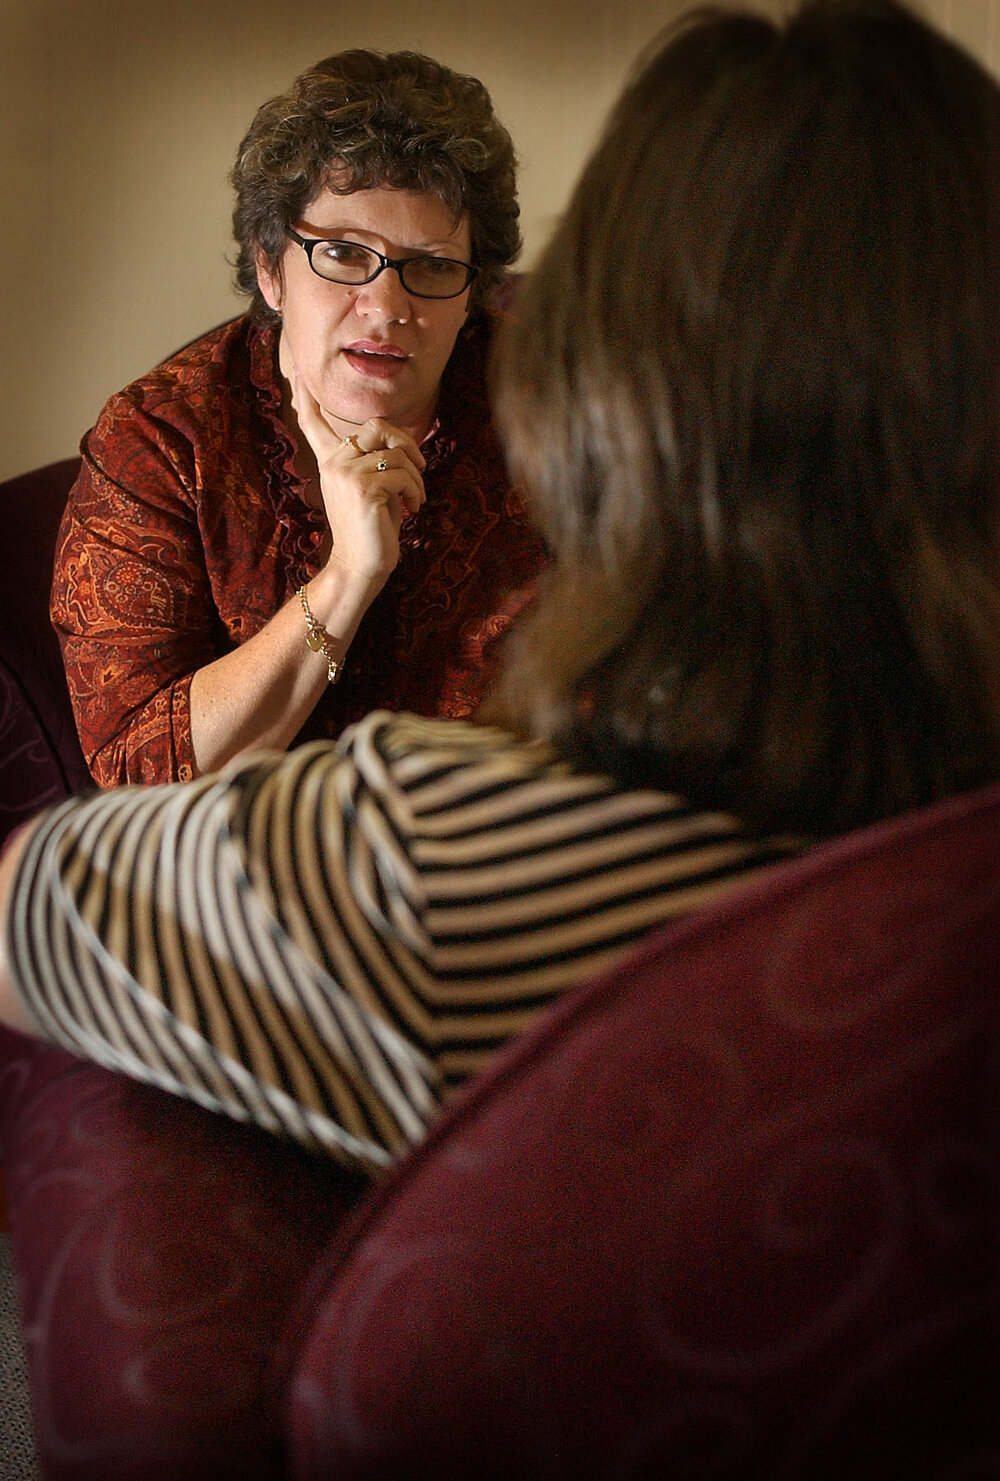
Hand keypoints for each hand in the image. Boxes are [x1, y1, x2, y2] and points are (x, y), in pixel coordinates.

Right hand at [289, 370, 425, 593]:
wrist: (361, 567)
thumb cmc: (372, 529)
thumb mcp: (373, 487)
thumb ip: (376, 460)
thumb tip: (398, 441)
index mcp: (330, 462)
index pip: (314, 425)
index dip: (306, 399)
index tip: (297, 374)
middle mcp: (333, 463)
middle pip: (377, 425)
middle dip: (407, 442)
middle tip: (419, 468)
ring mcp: (346, 473)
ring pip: (396, 453)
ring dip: (416, 477)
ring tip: (415, 499)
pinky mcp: (364, 487)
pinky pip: (403, 474)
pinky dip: (416, 491)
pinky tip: (413, 509)